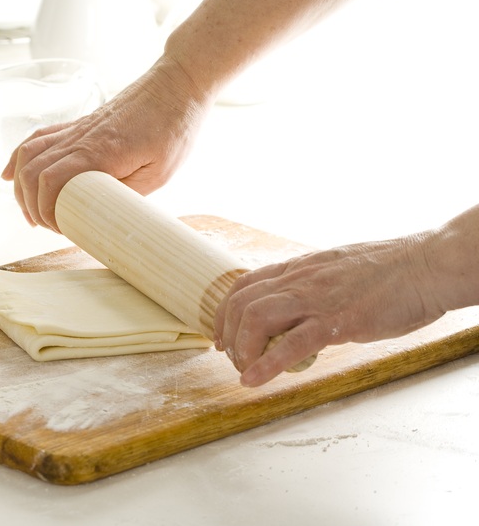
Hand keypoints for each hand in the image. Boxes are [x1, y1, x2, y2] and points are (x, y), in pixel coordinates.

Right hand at [1, 57, 210, 231]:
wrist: (177, 85)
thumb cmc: (174, 127)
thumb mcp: (159, 172)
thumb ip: (126, 193)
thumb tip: (100, 212)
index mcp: (100, 153)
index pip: (51, 182)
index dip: (45, 210)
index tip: (57, 227)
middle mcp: (81, 138)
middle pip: (33, 171)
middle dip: (30, 204)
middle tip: (45, 225)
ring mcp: (77, 128)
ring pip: (29, 154)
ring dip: (21, 184)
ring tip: (29, 209)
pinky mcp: (79, 124)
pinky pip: (39, 138)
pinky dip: (19, 157)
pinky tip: (11, 174)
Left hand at [213, 233, 446, 386]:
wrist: (426, 266)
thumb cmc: (390, 271)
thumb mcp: (336, 270)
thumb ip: (313, 286)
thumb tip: (301, 305)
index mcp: (299, 268)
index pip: (244, 285)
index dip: (224, 312)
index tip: (221, 336)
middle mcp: (299, 280)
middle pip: (239, 303)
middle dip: (227, 334)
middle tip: (233, 358)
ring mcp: (315, 299)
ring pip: (254, 318)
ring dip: (241, 348)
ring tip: (245, 369)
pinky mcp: (336, 321)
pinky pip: (291, 344)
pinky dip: (265, 365)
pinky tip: (253, 380)